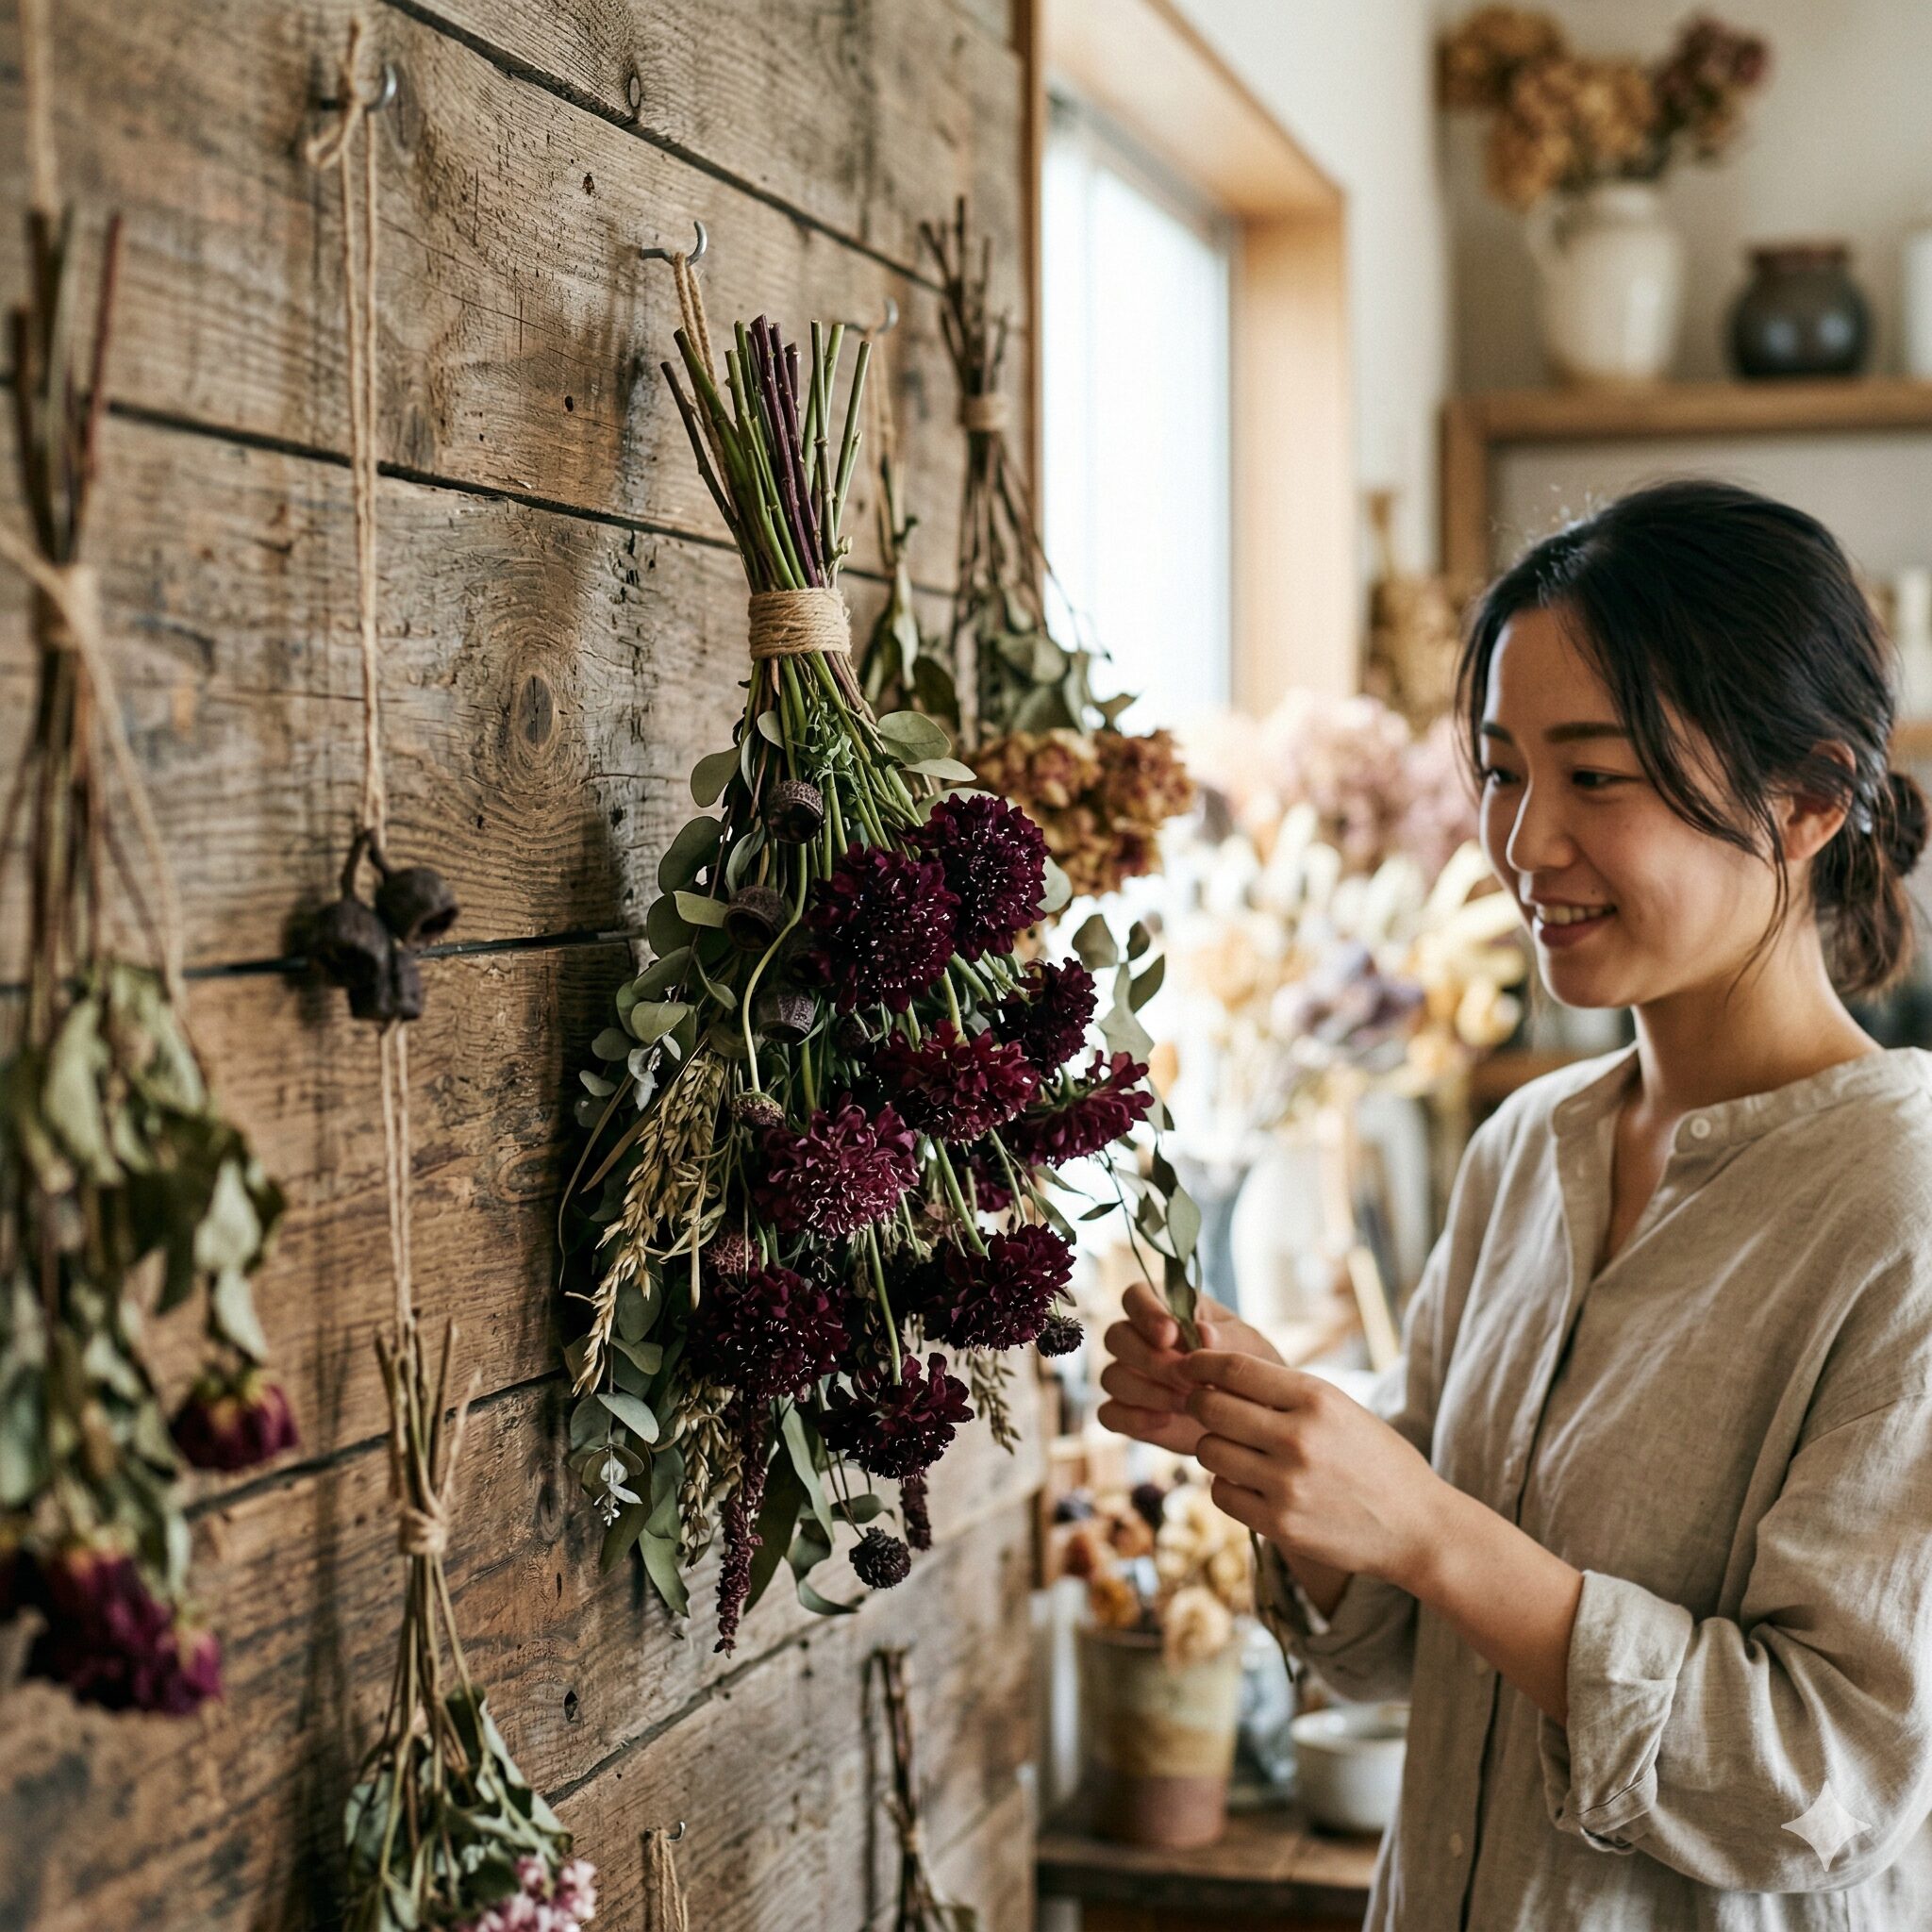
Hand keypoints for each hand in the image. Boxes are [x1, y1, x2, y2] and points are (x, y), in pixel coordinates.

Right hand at [1096, 1282, 1283, 1456]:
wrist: (1255, 1415)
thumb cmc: (1249, 1367)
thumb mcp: (1249, 1348)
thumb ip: (1227, 1339)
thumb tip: (1202, 1333)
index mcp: (1166, 1308)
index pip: (1136, 1296)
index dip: (1146, 1313)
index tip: (1170, 1335)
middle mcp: (1140, 1339)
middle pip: (1116, 1336)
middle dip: (1150, 1359)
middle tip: (1189, 1379)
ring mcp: (1130, 1376)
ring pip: (1112, 1376)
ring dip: (1148, 1391)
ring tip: (1188, 1403)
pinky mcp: (1129, 1412)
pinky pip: (1110, 1414)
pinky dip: (1133, 1419)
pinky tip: (1166, 1421)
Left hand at [1177, 1350, 1444, 1591]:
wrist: (1417, 1526)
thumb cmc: (1374, 1459)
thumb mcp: (1339, 1408)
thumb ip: (1283, 1393)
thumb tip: (1215, 1373)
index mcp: (1316, 1398)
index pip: (1235, 1368)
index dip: (1201, 1363)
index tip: (1189, 1364)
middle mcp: (1298, 1438)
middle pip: (1211, 1407)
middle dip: (1199, 1403)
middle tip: (1204, 1407)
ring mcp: (1287, 1484)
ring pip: (1208, 1451)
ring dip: (1212, 1446)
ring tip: (1234, 1448)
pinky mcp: (1280, 1524)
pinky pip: (1221, 1493)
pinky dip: (1225, 1485)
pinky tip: (1246, 1482)